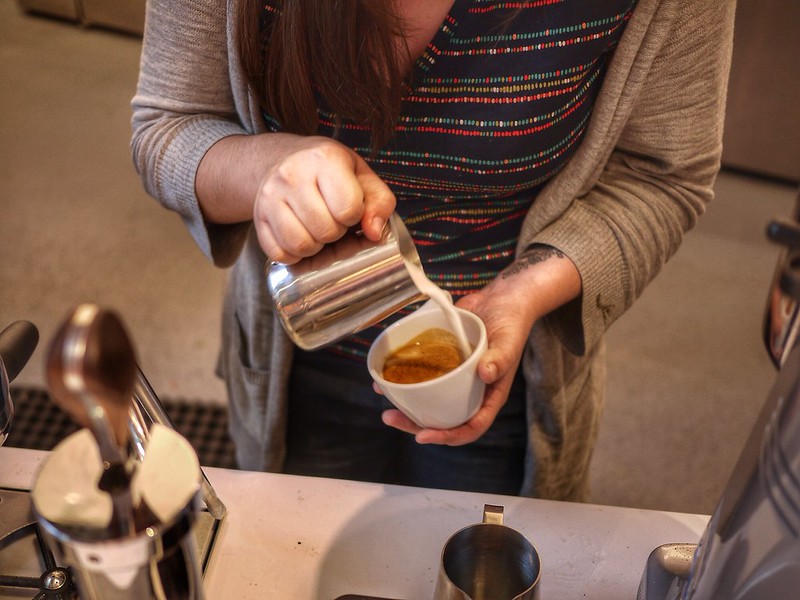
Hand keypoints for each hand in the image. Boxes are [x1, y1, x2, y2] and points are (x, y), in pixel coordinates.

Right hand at [253, 136, 395, 263]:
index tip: (349, 207)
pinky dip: (294, 255)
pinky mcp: (258, 217)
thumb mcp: (362, 175)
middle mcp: (292, 175)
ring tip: (317, 229)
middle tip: (332, 218)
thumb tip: (374, 233)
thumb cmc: (329, 171)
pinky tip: (300, 236)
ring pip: (301, 245)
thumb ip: (379, 202)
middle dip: (336, 232)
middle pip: (326, 231)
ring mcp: (269, 196)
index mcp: (325, 159)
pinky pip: (279, 254)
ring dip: (316, 246)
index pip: (348, 209)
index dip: (354, 216)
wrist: (284, 159)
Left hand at [381, 245, 581, 444]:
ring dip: (406, 405)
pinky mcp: (443, 361)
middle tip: (391, 418)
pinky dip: (404, 378)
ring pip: (430, 400)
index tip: (423, 435)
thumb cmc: (512, 322)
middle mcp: (470, 391)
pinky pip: (424, 376)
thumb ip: (500, 358)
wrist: (501, 297)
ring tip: (383, 402)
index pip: (471, 426)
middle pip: (444, 420)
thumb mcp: (509, 340)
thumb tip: (486, 374)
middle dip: (416, 424)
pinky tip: (384, 375)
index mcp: (489, 394)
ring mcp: (455, 378)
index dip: (447, 436)